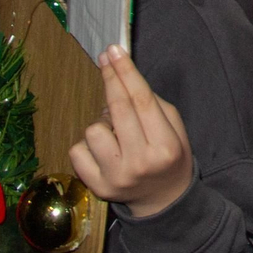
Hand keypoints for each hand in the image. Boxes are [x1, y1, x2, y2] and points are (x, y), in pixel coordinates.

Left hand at [69, 45, 193, 217]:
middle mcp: (140, 162)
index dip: (126, 71)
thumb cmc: (169, 156)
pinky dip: (87, 145)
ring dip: (102, 122)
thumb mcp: (175, 129)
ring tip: (115, 132)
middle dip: (110, 77)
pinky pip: (77, 151)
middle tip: (106, 58)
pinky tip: (103, 150)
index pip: (142, 100)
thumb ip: (153, 104)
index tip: (114, 50)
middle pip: (118, 109)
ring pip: (93, 129)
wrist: (163, 201)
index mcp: (165, 146)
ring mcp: (116, 177)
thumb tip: (120, 79)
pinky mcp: (97, 187)